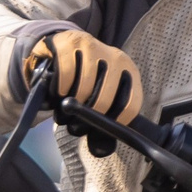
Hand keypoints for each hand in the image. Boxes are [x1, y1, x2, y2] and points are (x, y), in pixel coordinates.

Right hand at [26, 28, 141, 121]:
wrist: (61, 47)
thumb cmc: (84, 77)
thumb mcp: (99, 94)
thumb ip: (103, 120)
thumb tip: (99, 149)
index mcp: (129, 70)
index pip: (131, 103)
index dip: (117, 122)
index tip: (103, 129)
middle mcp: (114, 56)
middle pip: (105, 99)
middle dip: (89, 116)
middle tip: (77, 121)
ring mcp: (92, 46)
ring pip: (85, 87)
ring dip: (72, 103)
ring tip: (66, 104)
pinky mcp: (69, 42)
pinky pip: (67, 73)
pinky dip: (61, 87)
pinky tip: (59, 90)